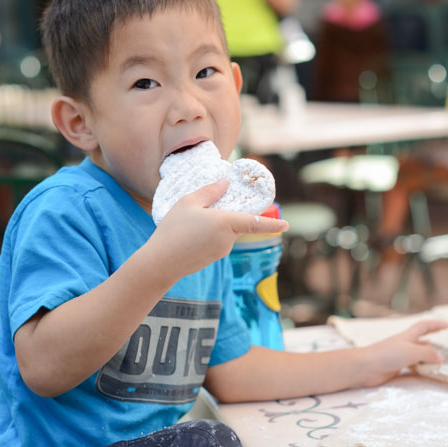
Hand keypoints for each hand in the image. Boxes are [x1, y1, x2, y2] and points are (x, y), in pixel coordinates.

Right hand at [148, 178, 287, 280]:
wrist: (160, 263)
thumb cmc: (173, 230)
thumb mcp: (188, 202)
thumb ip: (209, 191)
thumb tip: (224, 184)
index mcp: (226, 223)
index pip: (255, 223)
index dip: (272, 223)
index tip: (287, 225)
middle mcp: (228, 239)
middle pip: (236, 223)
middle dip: (226, 214)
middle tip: (204, 208)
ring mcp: (221, 251)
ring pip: (225, 232)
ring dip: (214, 224)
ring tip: (189, 222)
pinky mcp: (213, 258)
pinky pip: (216, 241)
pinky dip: (208, 235)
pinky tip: (189, 233)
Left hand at [359, 319, 447, 387]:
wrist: (365, 367)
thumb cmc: (386, 355)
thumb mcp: (411, 351)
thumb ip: (428, 353)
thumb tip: (440, 357)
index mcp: (407, 336)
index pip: (424, 326)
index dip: (435, 325)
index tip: (447, 325)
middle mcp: (403, 344)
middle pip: (420, 338)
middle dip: (432, 337)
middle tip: (443, 339)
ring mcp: (398, 356)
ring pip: (417, 353)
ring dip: (427, 355)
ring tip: (437, 359)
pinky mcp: (395, 367)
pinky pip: (411, 365)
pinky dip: (419, 366)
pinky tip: (422, 369)